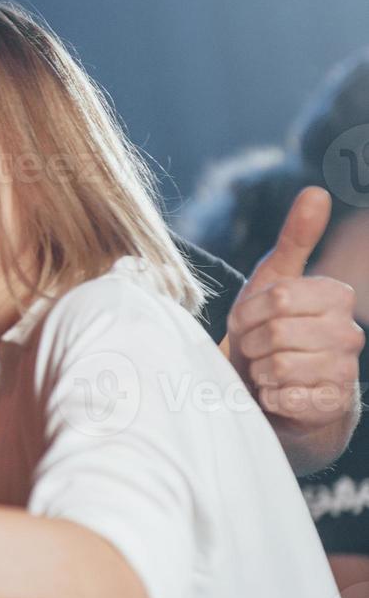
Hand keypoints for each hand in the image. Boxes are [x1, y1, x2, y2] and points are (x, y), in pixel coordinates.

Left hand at [227, 187, 364, 463]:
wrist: (274, 392)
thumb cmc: (270, 332)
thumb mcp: (274, 281)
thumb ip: (296, 239)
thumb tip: (317, 191)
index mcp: (335, 296)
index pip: (278, 296)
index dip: (249, 312)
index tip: (248, 321)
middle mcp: (349, 333)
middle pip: (276, 331)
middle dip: (251, 343)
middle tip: (255, 350)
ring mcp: (345, 372)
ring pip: (279, 365)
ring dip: (258, 371)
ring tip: (266, 371)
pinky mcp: (332, 406)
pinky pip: (285, 397)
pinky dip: (269, 396)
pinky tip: (276, 394)